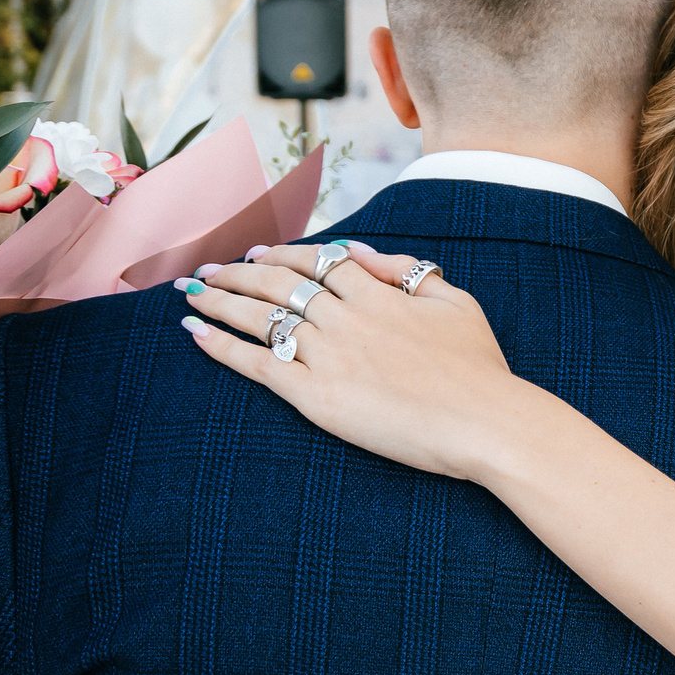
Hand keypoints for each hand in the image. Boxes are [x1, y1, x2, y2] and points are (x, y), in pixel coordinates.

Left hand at [177, 240, 538, 481]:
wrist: (485, 423)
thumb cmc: (479, 368)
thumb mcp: (455, 301)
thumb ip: (406, 270)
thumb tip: (359, 251)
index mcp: (377, 292)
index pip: (316, 262)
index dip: (280, 255)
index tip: (255, 255)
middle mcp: (345, 317)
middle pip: (277, 283)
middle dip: (236, 273)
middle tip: (208, 270)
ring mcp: (328, 356)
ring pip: (260, 317)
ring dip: (218, 301)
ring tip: (189, 294)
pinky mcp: (317, 398)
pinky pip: (258, 365)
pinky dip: (223, 347)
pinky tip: (196, 334)